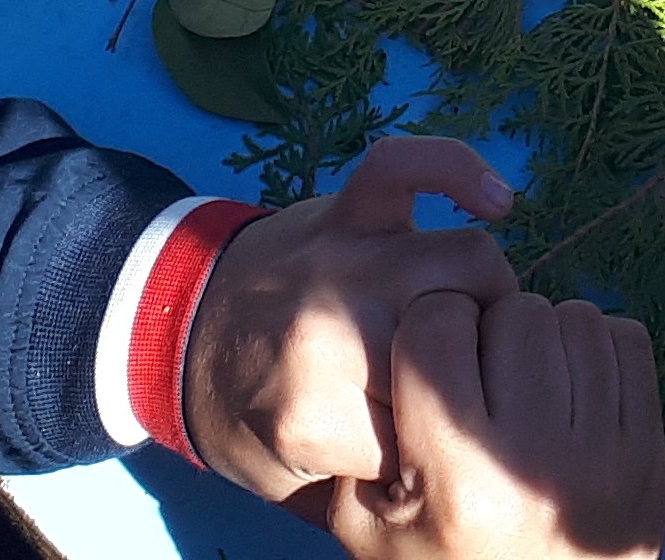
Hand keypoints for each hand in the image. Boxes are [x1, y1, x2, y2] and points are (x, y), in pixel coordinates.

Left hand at [183, 137, 519, 496]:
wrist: (166, 330)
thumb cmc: (238, 413)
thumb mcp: (293, 486)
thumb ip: (372, 499)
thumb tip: (463, 496)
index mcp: (315, 415)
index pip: (439, 433)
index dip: (455, 441)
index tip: (447, 443)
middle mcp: (332, 331)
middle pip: (467, 339)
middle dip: (488, 366)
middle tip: (473, 383)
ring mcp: (339, 262)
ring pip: (466, 261)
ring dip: (490, 295)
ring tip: (479, 321)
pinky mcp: (342, 211)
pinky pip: (406, 166)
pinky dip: (456, 169)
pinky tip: (498, 201)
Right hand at [311, 291, 664, 559]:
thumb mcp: (372, 532)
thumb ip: (361, 446)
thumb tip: (375, 348)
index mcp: (458, 479)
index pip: (437, 327)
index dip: (428, 331)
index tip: (432, 361)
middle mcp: (532, 463)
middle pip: (514, 313)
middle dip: (491, 332)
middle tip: (482, 379)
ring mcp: (603, 458)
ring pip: (575, 318)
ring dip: (547, 340)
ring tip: (528, 388)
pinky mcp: (649, 455)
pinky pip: (627, 343)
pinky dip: (598, 353)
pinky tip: (572, 394)